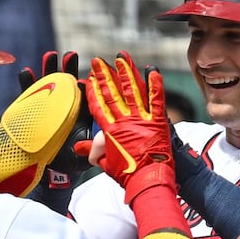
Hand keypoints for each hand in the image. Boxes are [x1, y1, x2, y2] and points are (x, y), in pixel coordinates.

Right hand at [19, 51, 93, 182]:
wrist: (50, 172)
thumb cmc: (71, 162)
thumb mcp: (86, 154)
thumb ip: (92, 145)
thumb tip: (99, 135)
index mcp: (80, 114)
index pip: (85, 95)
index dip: (87, 84)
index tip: (87, 76)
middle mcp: (64, 108)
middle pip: (67, 84)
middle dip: (69, 69)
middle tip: (70, 55)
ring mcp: (47, 108)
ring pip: (48, 85)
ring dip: (49, 70)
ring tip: (50, 55)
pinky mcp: (31, 112)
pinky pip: (28, 95)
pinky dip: (27, 83)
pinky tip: (27, 71)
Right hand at [85, 53, 173, 197]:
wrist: (148, 180)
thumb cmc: (127, 175)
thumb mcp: (106, 164)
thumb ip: (94, 152)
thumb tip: (82, 148)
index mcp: (109, 131)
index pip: (98, 106)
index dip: (93, 91)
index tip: (89, 78)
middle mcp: (123, 121)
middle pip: (111, 94)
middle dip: (104, 75)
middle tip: (98, 61)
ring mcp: (141, 119)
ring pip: (131, 91)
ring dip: (125, 73)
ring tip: (121, 58)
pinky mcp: (157, 121)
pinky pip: (156, 99)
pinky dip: (155, 84)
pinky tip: (153, 70)